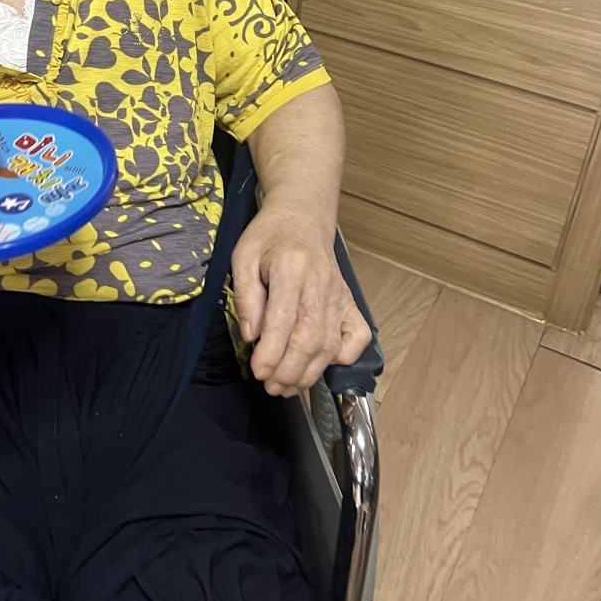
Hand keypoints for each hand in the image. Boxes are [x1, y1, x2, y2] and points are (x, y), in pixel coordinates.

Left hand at [231, 197, 370, 396]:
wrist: (302, 215)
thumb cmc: (270, 235)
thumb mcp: (243, 256)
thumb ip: (247, 295)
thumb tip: (252, 335)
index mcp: (292, 267)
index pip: (284, 321)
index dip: (271, 353)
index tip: (258, 370)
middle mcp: (320, 284)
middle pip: (310, 339)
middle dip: (289, 371)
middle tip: (269, 384)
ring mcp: (339, 295)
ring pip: (330, 345)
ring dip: (309, 373)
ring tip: (286, 386)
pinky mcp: (349, 301)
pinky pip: (357, 337)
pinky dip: (345, 357)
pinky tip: (322, 365)